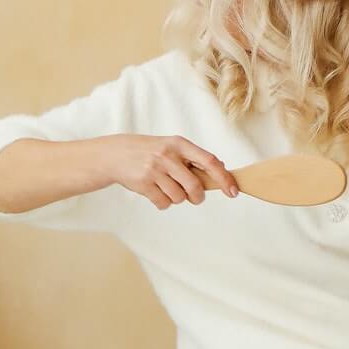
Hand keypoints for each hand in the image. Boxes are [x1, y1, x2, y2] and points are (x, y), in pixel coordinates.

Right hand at [97, 134, 239, 209]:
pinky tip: (155, 192)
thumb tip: (221, 170)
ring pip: (179, 197)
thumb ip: (193, 158)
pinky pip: (164, 203)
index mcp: (179, 144)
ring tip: (166, 187)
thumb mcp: (171, 147)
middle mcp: (168, 155)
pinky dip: (163, 203)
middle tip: (194, 197)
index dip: (224, 178)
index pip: (209, 161)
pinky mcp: (143, 183)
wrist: (116, 154)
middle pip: (195, 186)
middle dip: (197, 197)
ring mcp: (154, 170)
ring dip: (176, 198)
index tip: (233, 191)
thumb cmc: (150, 152)